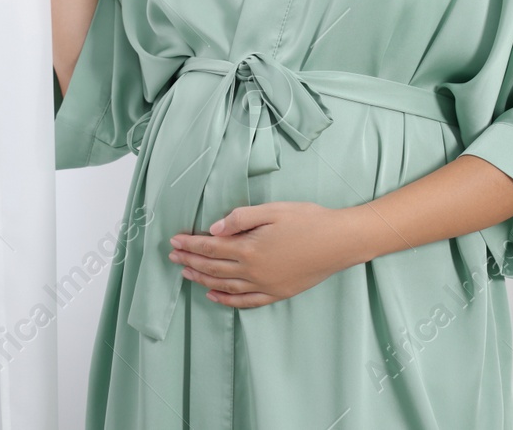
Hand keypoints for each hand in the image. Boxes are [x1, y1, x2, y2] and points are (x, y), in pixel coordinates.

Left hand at [167, 202, 370, 307]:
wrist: (340, 242)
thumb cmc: (308, 220)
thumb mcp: (272, 210)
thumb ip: (240, 219)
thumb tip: (213, 230)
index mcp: (250, 249)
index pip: (210, 248)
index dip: (189, 245)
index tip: (174, 241)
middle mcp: (254, 271)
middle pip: (213, 268)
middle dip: (190, 262)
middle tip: (172, 257)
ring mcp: (266, 286)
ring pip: (225, 286)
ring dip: (202, 280)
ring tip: (186, 274)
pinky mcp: (278, 293)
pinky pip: (246, 302)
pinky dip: (227, 300)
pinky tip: (214, 296)